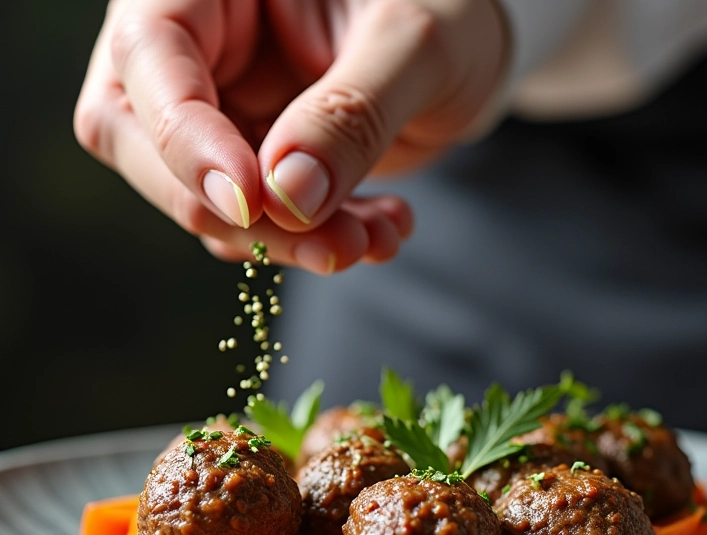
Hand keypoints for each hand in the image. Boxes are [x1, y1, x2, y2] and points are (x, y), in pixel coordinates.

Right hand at [75, 0, 508, 272]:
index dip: (186, 138)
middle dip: (238, 216)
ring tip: (373, 241)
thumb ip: (350, 114)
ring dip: (290, 242)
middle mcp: (203, 47)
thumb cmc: (446, 7)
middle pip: (148, 141)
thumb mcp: (414, 42)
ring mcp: (224, 110)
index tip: (251, 202)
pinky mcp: (255, 163)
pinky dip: (317, 241)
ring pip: (207, 200)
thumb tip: (287, 199)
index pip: (150, 54)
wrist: (467, 49)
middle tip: (328, 247)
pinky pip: (260, 221)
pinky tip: (382, 231)